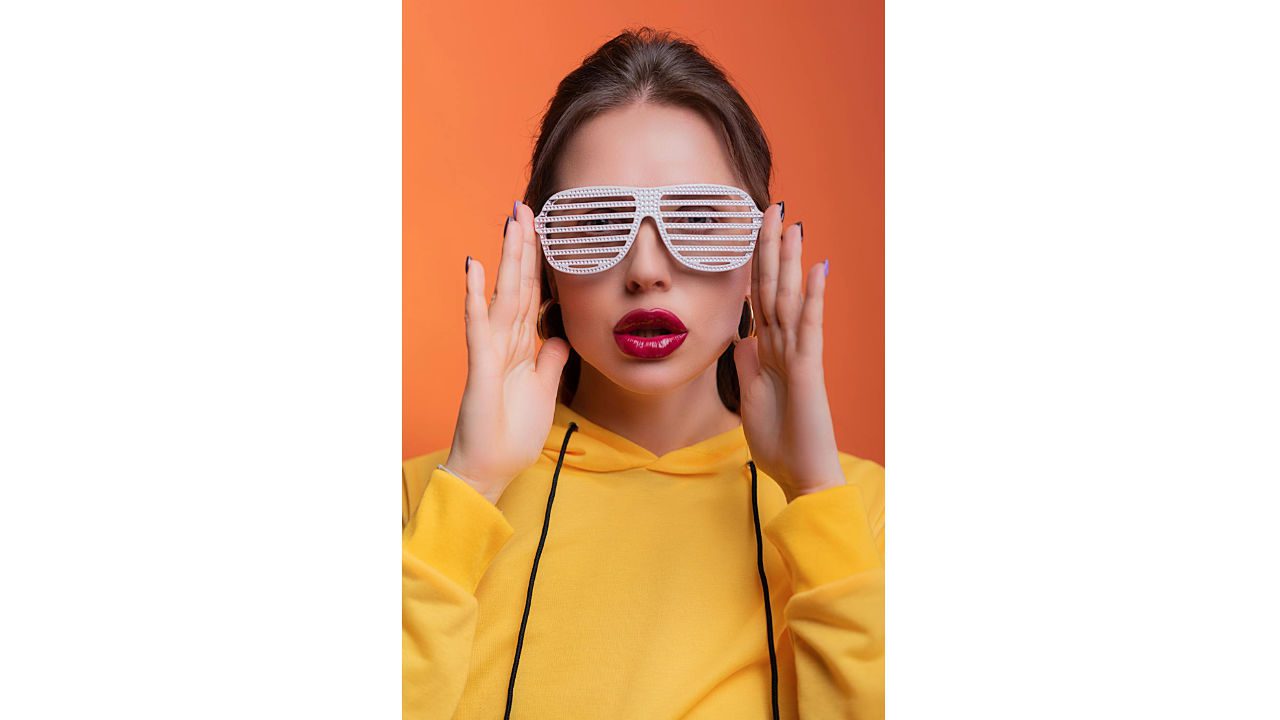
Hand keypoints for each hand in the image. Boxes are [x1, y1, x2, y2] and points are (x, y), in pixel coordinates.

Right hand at [445, 202, 570, 503]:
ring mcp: (490, 350)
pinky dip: (475, 296)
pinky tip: (474, 268)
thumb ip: (550, 360)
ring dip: (507, 257)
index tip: (544, 228)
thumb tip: (559, 334)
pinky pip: (478, 325)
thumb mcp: (544, 390)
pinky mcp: (480, 366)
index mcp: (521, 345)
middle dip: (523, 245)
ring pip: (502, 294)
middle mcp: (505, 341)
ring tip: (510, 221)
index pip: (533, 294)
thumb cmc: (512, 433)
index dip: (539, 262)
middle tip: (525, 206)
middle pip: (518, 284)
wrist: (490, 467)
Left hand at [734, 204, 845, 502]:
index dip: (755, 264)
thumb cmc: (780, 440)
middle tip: (772, 207)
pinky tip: (817, 268)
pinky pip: (810, 327)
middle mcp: (786, 345)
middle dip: (771, 248)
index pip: (760, 297)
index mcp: (770, 351)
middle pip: (776, 287)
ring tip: (792, 224)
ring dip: (791, 261)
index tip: (751, 230)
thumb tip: (740, 337)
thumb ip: (746, 365)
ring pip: (793, 298)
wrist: (801, 474)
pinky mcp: (810, 370)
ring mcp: (800, 355)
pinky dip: (813, 297)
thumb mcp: (750, 397)